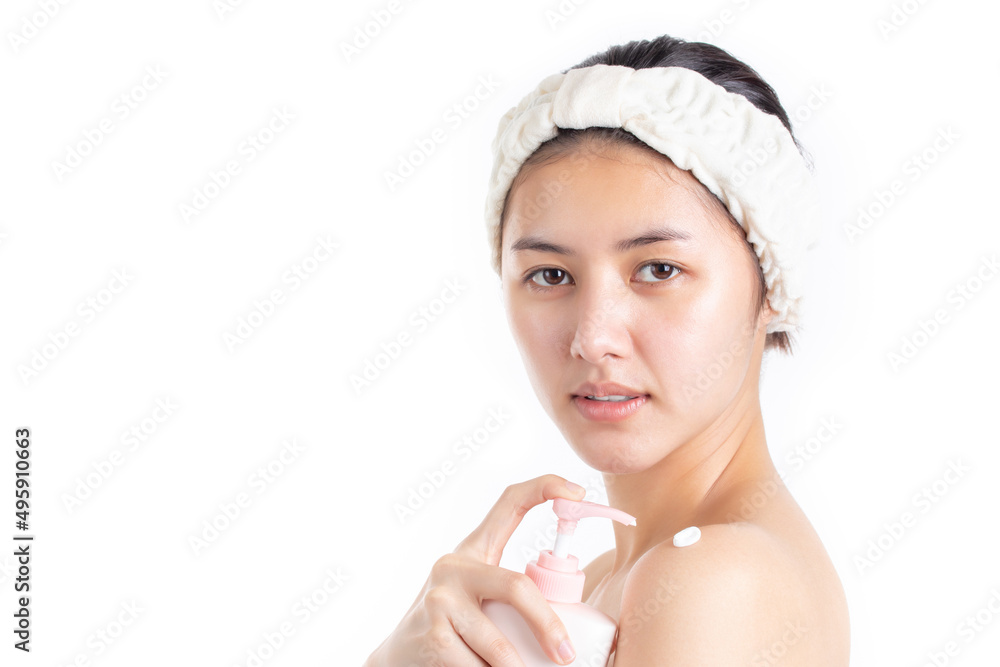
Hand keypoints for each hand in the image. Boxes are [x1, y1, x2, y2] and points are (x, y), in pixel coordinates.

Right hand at [364, 474, 586, 665]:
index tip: (578, 492)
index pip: (510, 503)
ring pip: (501, 644)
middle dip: (548, 625)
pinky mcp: (434, 636)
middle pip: (517, 587)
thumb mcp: (478, 595)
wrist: (399, 658)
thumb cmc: (453, 626)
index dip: (545, 487)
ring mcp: (440, 599)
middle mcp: (454, 566)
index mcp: (473, 550)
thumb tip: (571, 600)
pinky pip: (481, 665)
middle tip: (565, 655)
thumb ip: (511, 590)